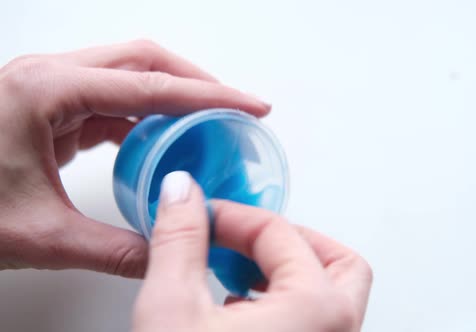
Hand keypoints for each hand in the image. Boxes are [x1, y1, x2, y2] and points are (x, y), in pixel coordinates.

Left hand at [0, 40, 269, 276]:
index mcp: (47, 90)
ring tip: (210, 123)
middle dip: (198, 81)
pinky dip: (146, 116)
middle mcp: (48, 76)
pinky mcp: (48, 107)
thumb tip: (165, 258)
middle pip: (144, 60)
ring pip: (128, 75)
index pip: (152, 86)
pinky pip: (111, 100)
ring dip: (173, 95)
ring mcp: (47, 88)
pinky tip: (163, 139)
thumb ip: (115, 249)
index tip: (250, 105)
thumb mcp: (39, 235)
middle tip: (236, 108)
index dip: (211, 95)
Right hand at [133, 171, 372, 330]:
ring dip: (288, 270)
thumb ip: (179, 241)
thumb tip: (182, 193)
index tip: (202, 215)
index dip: (233, 216)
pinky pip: (317, 321)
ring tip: (238, 271)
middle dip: (288, 238)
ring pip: (331, 292)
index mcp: (316, 310)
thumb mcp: (171, 310)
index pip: (280, 234)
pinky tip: (240, 311)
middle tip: (245, 236)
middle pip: (336, 260)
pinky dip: (286, 303)